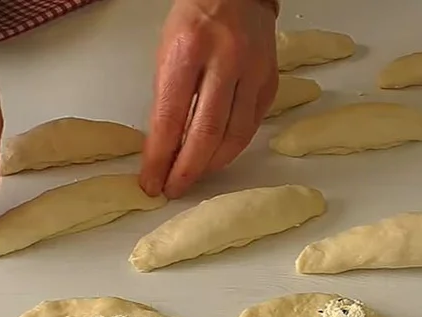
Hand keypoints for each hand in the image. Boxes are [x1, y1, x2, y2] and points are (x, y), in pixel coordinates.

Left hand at [140, 0, 278, 198]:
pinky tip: (218, 154)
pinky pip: (252, 126)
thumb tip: (165, 148)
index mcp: (187, 51)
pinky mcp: (270, 82)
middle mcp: (224, 61)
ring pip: (235, 135)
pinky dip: (233, 146)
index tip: (151, 182)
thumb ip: (168, 99)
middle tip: (173, 189)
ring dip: (212, 163)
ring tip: (195, 176)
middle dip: (187, 169)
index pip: (170, 117)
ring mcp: (253, 72)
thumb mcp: (167, 52)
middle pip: (207, 132)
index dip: (160, 157)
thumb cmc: (194, 22)